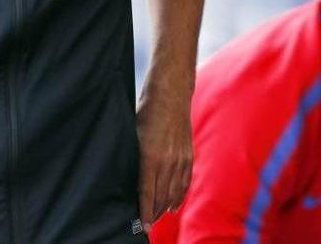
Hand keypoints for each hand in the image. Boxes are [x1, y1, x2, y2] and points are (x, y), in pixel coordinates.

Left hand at [136, 88, 193, 227]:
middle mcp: (168, 160)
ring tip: (158, 217)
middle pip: (161, 196)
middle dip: (154, 213)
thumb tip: (131, 180)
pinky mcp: (189, 155)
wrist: (170, 93)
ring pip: (174, 191)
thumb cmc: (146, 111)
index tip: (143, 226)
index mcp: (150, 156)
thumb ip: (135, 158)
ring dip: (166, 207)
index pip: (147, 192)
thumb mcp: (133, 134)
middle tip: (146, 224)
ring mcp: (181, 158)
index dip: (145, 211)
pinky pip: (185, 182)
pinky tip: (174, 205)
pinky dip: (180, 196)